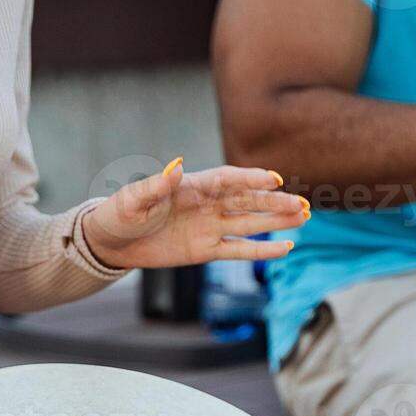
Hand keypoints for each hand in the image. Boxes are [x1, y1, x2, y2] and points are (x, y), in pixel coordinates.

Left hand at [81, 159, 308, 269]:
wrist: (111, 244)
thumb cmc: (119, 215)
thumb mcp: (134, 199)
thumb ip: (157, 184)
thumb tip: (176, 166)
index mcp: (192, 186)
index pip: (228, 180)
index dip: (250, 179)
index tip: (274, 179)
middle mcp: (207, 204)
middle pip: (247, 201)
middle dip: (274, 202)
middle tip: (303, 205)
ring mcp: (209, 227)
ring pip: (250, 222)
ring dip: (276, 221)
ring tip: (304, 218)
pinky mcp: (206, 250)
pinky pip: (239, 249)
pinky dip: (261, 249)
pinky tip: (285, 247)